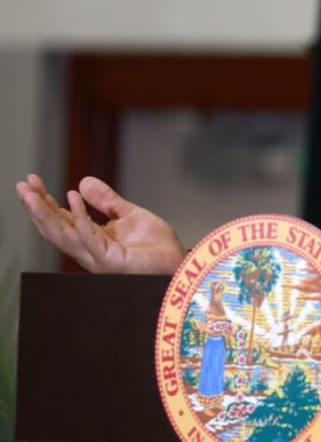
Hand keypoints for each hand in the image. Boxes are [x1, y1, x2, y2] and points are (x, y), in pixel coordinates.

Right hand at [15, 173, 184, 274]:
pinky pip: (90, 237)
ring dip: (45, 213)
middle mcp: (89, 248)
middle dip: (36, 207)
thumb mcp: (129, 214)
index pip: (60, 218)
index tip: (32, 181)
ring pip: (63, 235)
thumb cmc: (155, 245)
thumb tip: (82, 182)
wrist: (177, 261)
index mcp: (91, 237)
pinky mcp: (110, 259)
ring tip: (32, 194)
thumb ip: (106, 201)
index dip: (44, 201)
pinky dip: (79, 218)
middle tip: (22, 185)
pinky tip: (72, 199)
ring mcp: (97, 256)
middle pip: (54, 227)